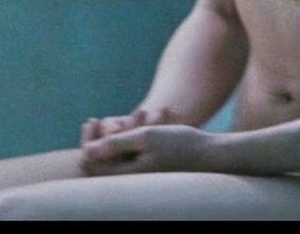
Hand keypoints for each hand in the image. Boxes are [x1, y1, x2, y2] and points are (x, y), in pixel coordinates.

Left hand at [78, 124, 217, 176]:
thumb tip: (84, 153)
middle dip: (105, 135)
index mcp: (129, 179)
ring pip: (120, 155)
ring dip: (123, 133)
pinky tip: (148, 120)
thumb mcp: (146, 137)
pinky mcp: (151, 172)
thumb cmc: (182, 144)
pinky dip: (136, 137)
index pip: (92, 165)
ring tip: (142, 115)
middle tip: (106, 118)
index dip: (87, 142)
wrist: (215, 155)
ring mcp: (142, 179)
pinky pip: (133, 155)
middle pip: (103, 162)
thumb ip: (114, 145)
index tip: (93, 121)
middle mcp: (133, 183)